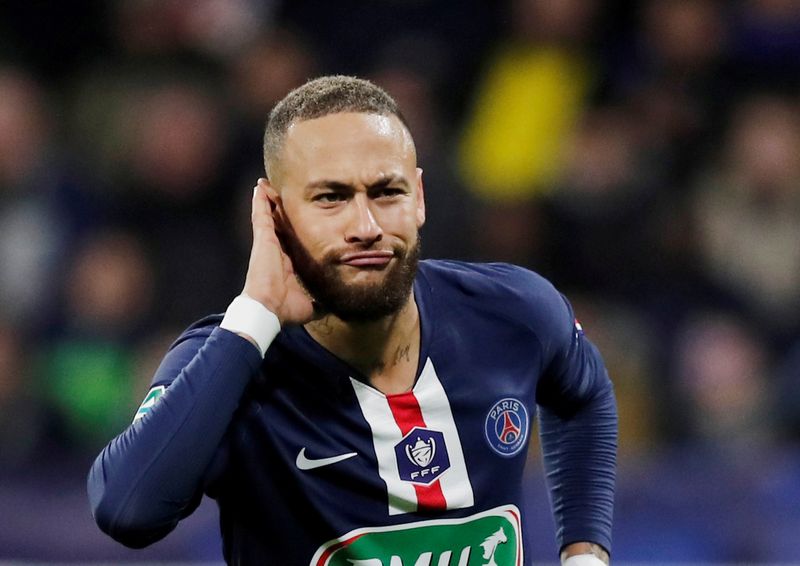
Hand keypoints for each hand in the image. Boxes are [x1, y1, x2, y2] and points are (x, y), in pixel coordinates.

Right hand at [241, 179, 315, 324]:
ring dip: (268, 200)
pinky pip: (261, 214)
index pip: (292, 241)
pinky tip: (259, 188)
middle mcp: (277, 251)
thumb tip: (334, 306)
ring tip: (267, 184)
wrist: (269, 310)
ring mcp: (268, 244)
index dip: (294, 229)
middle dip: (280, 209)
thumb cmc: (286, 309)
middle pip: (279, 224)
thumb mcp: (310, 305)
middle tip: (280, 193)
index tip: (297, 219)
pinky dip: (260, 201)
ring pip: (269, 215)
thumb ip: (322, 303)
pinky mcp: (263, 239)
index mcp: (287, 264)